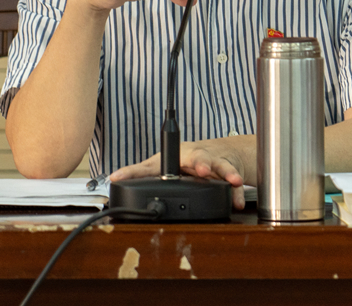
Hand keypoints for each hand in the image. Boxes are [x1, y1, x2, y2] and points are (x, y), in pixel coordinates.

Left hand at [109, 138, 248, 209]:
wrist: (220, 151)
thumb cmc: (185, 159)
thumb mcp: (159, 164)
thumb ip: (139, 173)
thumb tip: (113, 178)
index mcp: (176, 155)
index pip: (162, 159)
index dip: (158, 164)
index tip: (135, 174)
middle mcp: (196, 156)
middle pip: (199, 156)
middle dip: (202, 163)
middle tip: (203, 171)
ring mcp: (214, 162)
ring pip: (221, 165)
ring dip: (226, 173)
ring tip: (233, 181)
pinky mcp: (229, 169)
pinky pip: (234, 182)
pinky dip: (237, 191)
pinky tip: (237, 200)